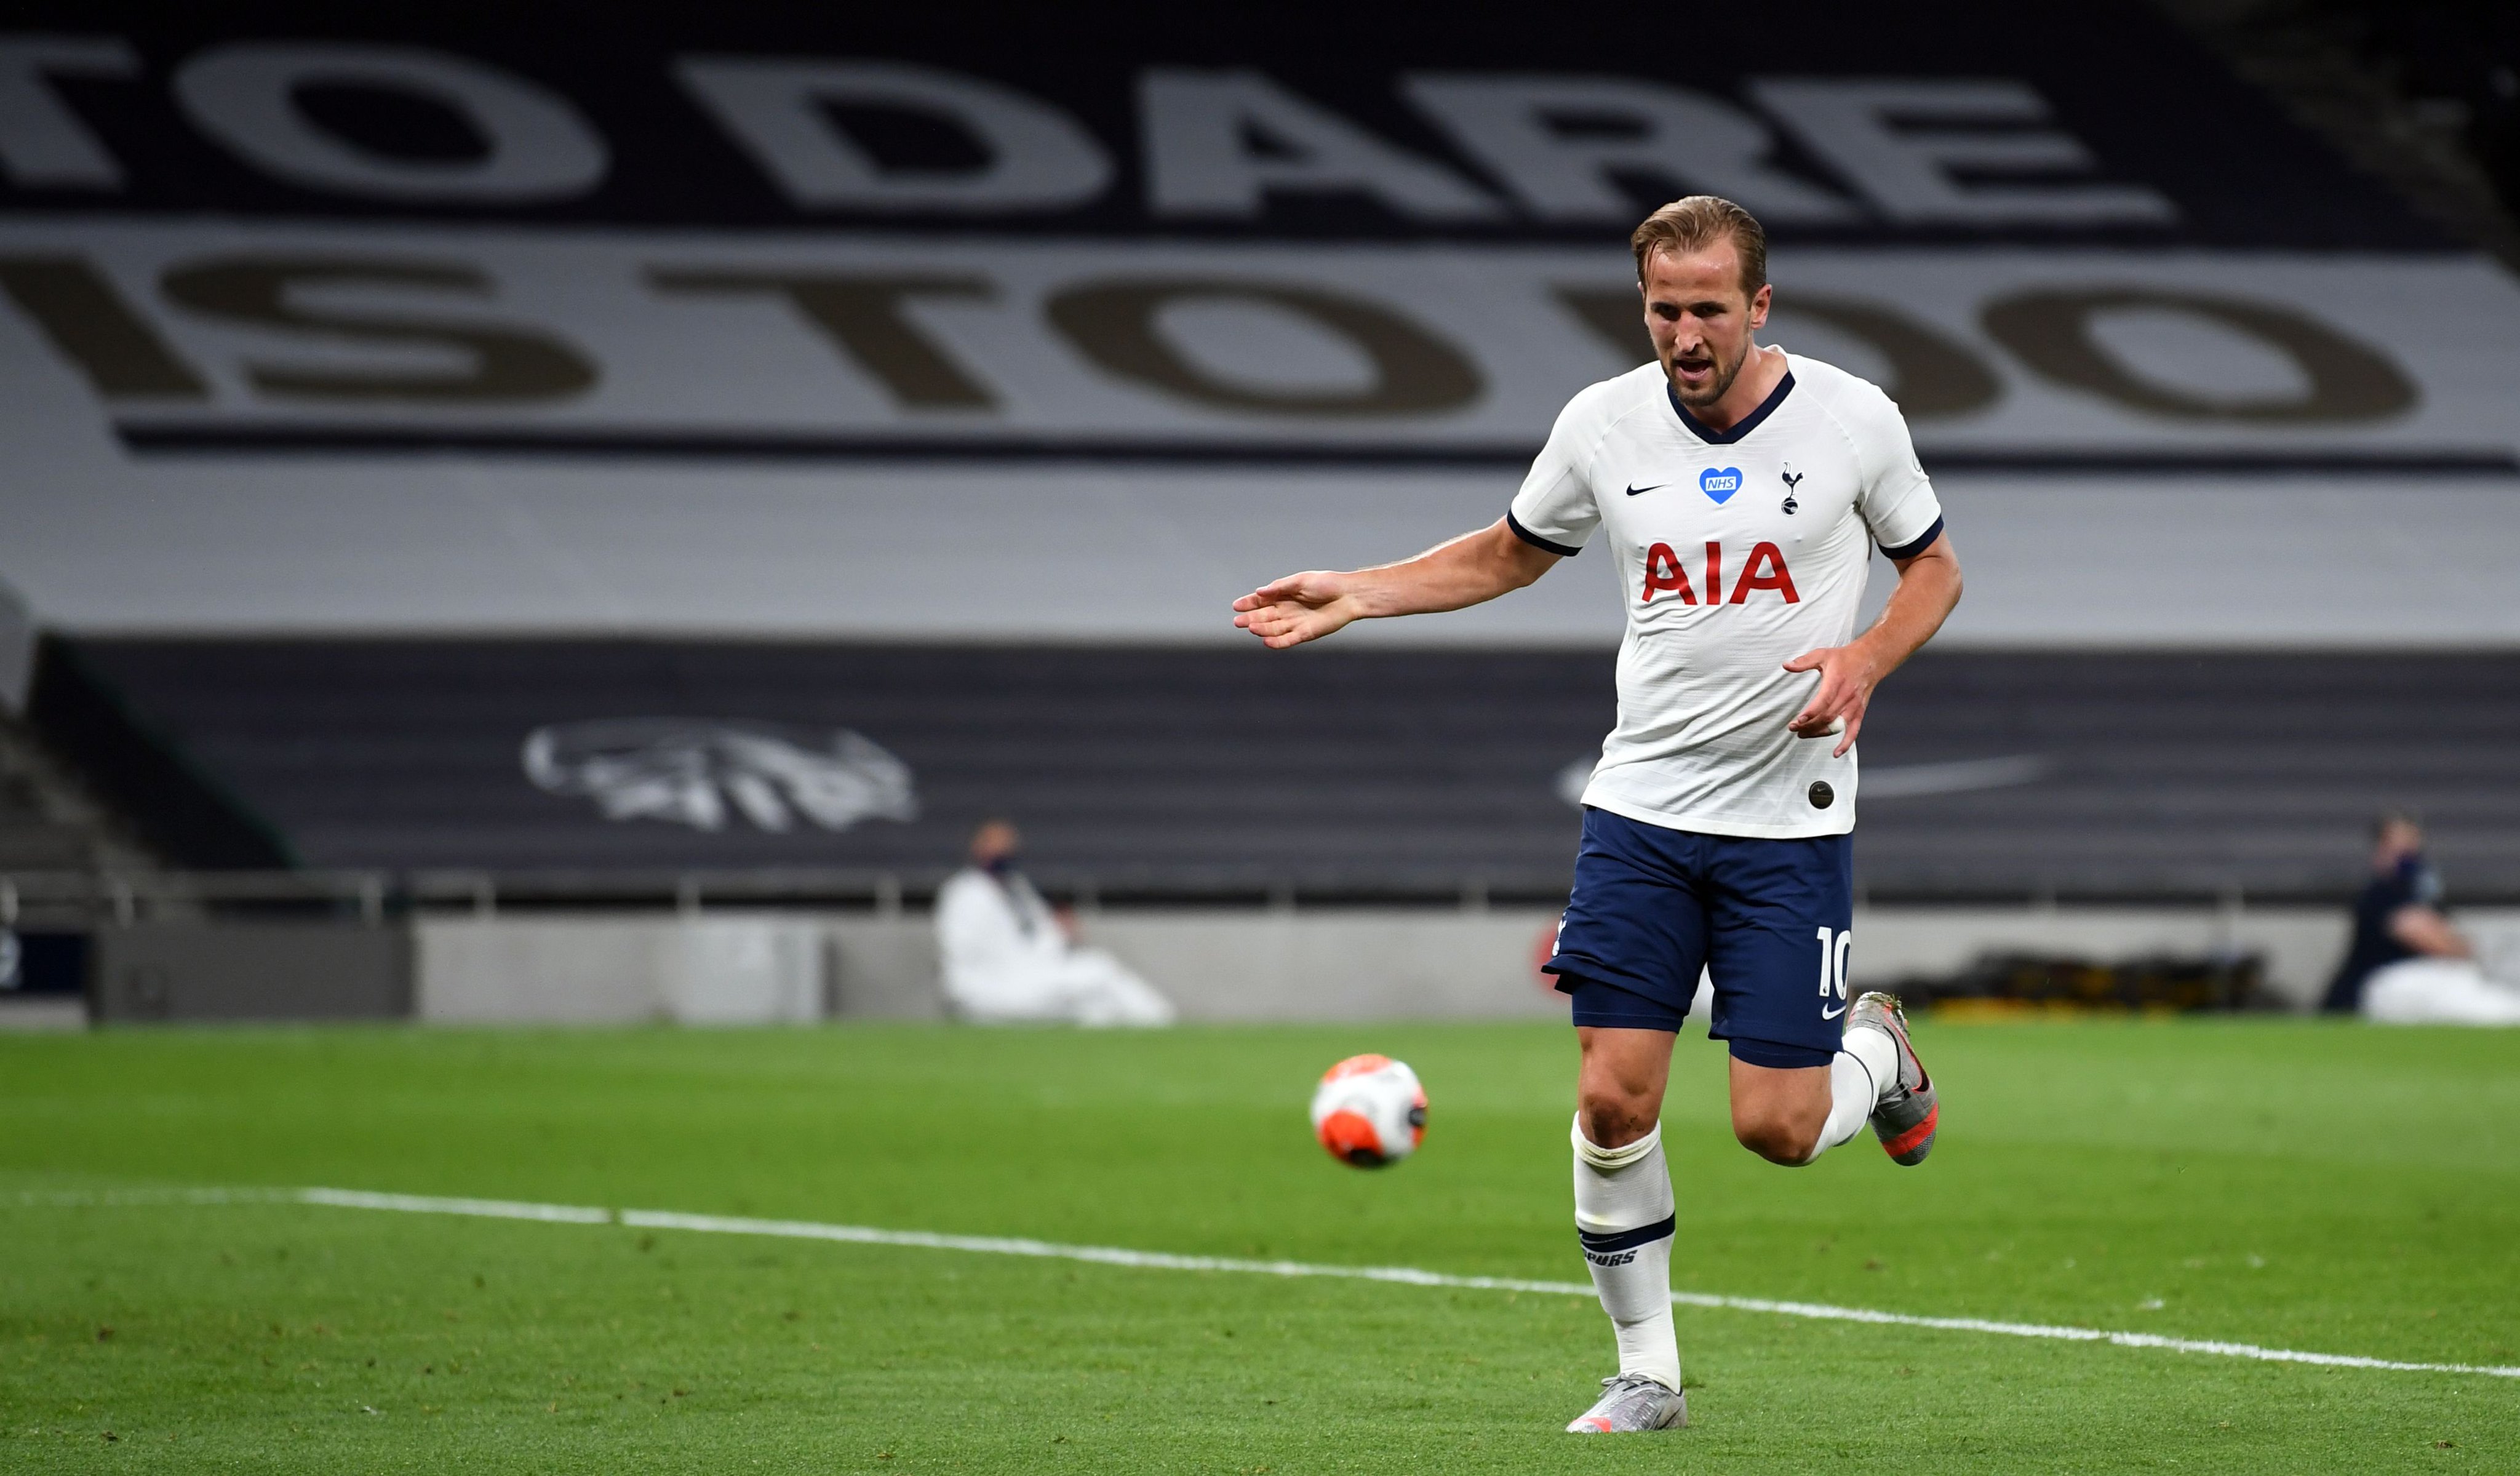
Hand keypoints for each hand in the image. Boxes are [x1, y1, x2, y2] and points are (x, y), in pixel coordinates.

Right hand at [1232, 571, 1363, 648]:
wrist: (1348, 595)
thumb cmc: (1326, 584)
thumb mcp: (1300, 581)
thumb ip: (1280, 587)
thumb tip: (1260, 592)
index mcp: (1284, 595)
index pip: (1261, 601)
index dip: (1248, 603)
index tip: (1236, 606)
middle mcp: (1287, 610)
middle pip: (1264, 617)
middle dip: (1250, 619)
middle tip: (1238, 622)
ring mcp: (1295, 623)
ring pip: (1274, 629)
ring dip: (1262, 629)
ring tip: (1252, 628)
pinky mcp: (1305, 634)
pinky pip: (1288, 640)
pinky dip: (1277, 642)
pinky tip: (1266, 641)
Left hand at [1782, 643, 1881, 757]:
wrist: (1870, 660)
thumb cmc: (1845, 658)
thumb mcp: (1822, 655)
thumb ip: (1803, 661)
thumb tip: (1786, 665)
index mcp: (1837, 681)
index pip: (1824, 700)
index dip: (1811, 713)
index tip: (1798, 720)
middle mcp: (1847, 696)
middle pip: (1827, 717)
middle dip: (1809, 726)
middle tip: (1793, 728)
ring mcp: (1854, 706)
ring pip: (1837, 726)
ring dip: (1819, 733)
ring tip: (1803, 735)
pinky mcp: (1859, 712)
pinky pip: (1853, 731)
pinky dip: (1846, 743)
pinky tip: (1836, 753)